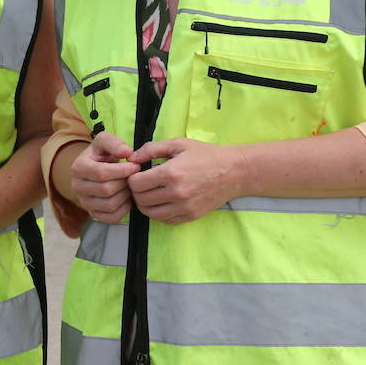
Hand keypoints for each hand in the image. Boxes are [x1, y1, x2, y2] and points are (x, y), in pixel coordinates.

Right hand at [69, 131, 139, 222]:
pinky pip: (112, 217)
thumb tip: (126, 152)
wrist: (95, 169)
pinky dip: (124, 208)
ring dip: (125, 195)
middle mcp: (77, 187)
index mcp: (78, 167)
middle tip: (133, 177)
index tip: (135, 166)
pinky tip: (126, 197)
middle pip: (107, 190)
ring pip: (110, 205)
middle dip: (125, 183)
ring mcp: (84, 202)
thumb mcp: (104, 141)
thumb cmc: (101, 155)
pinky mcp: (94, 214)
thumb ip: (114, 143)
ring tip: (129, 185)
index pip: (102, 173)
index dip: (122, 170)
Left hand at [127, 139, 244, 224]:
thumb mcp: (178, 144)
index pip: (136, 184)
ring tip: (150, 193)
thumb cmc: (206, 155)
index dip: (132, 178)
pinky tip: (162, 201)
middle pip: (141, 200)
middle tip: (142, 183)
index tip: (137, 173)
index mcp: (171, 173)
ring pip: (150, 213)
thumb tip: (131, 158)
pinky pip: (165, 220)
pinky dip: (159, 213)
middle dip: (137, 191)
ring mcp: (184, 207)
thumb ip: (152, 149)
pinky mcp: (191, 216)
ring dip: (145, 204)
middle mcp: (176, 193)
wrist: (234, 172)